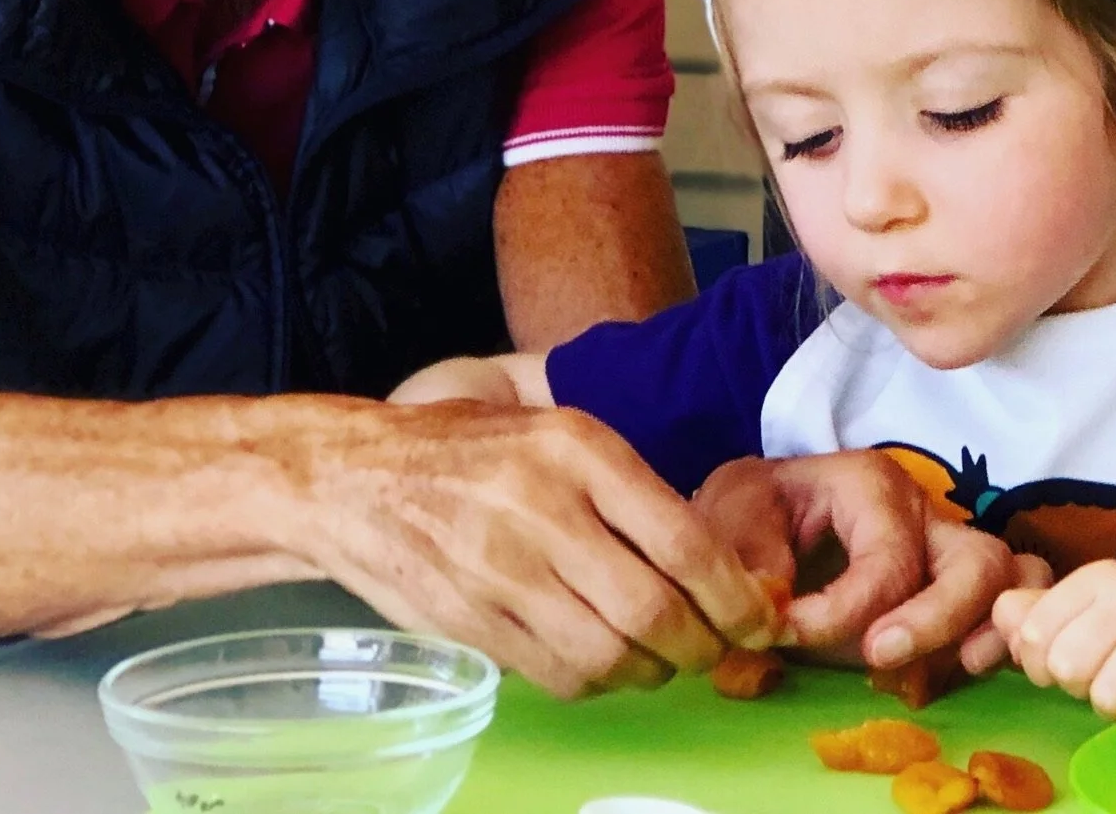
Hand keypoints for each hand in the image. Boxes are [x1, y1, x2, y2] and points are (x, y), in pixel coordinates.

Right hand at [288, 400, 780, 699]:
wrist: (355, 478)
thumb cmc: (473, 451)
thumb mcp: (556, 434)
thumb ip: (630, 490)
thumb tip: (719, 566)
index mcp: (578, 449)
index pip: (683, 541)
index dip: (735, 597)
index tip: (759, 618)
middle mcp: (543, 506)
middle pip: (656, 611)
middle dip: (702, 647)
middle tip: (714, 650)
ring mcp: (502, 569)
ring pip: (611, 654)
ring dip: (651, 671)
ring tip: (658, 658)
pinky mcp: (472, 620)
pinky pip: (560, 675)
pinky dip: (597, 681)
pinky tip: (600, 660)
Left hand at [692, 452, 1044, 670]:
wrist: (754, 519)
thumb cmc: (749, 514)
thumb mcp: (731, 516)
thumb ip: (750, 562)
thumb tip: (775, 615)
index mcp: (870, 484)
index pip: (885, 560)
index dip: (841, 612)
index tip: (786, 634)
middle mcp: (924, 511)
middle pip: (976, 561)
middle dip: (937, 619)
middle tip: (877, 657)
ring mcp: (949, 546)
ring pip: (1010, 579)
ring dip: (989, 629)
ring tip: (951, 669)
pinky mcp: (958, 586)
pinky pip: (1014, 603)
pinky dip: (1005, 636)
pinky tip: (967, 668)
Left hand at [994, 558, 1115, 718]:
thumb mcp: (1078, 620)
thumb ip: (1030, 617)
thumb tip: (1002, 619)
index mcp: (1099, 576)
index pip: (1033, 633)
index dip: (1039, 664)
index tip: (1065, 663)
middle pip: (1065, 665)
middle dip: (1077, 686)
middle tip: (1105, 676)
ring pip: (1103, 696)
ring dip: (1112, 705)